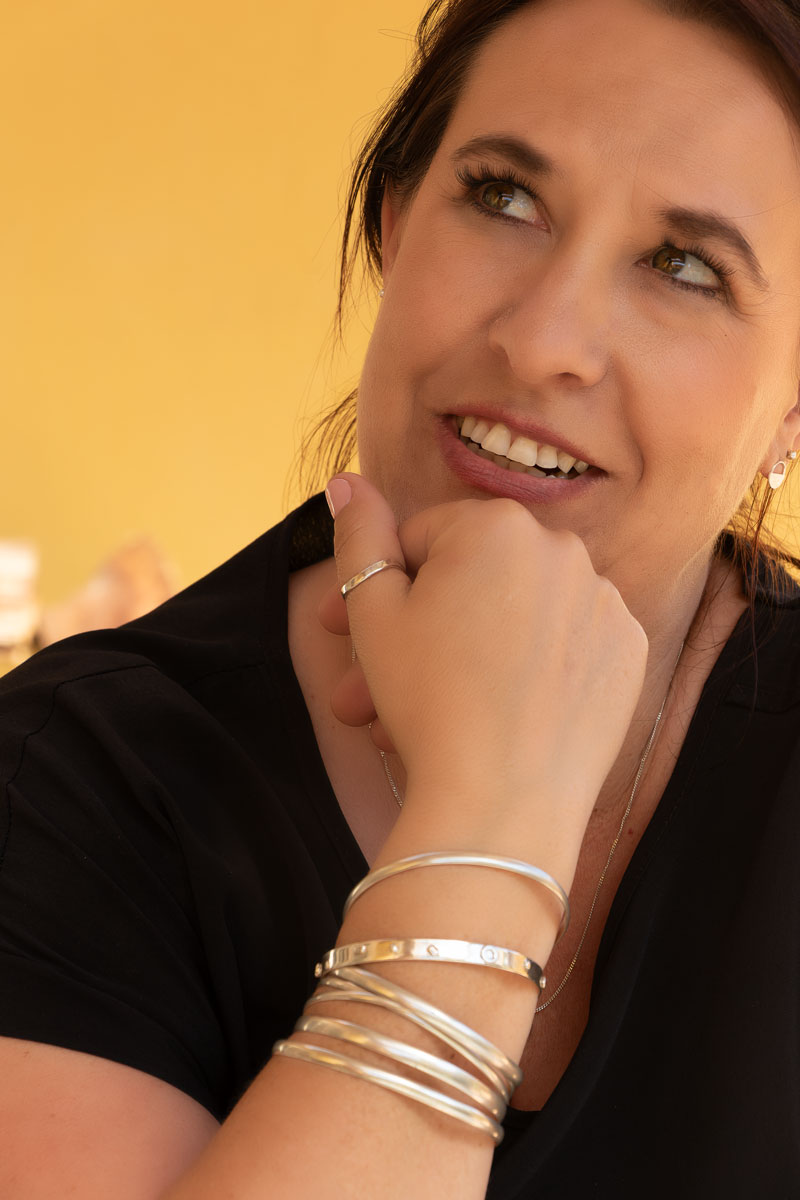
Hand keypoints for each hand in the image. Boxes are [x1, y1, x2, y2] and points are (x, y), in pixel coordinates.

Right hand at [321, 473, 647, 838]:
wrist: (502, 801)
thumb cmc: (428, 701)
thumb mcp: (373, 613)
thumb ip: (359, 535)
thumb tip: (346, 480)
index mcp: (496, 524)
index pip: (421, 540)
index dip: (377, 588)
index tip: (344, 633)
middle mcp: (562, 547)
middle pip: (471, 581)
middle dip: (416, 631)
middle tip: (370, 688)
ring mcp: (604, 599)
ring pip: (516, 615)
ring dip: (469, 652)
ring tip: (423, 715)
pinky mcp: (629, 650)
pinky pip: (567, 644)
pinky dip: (533, 667)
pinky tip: (499, 710)